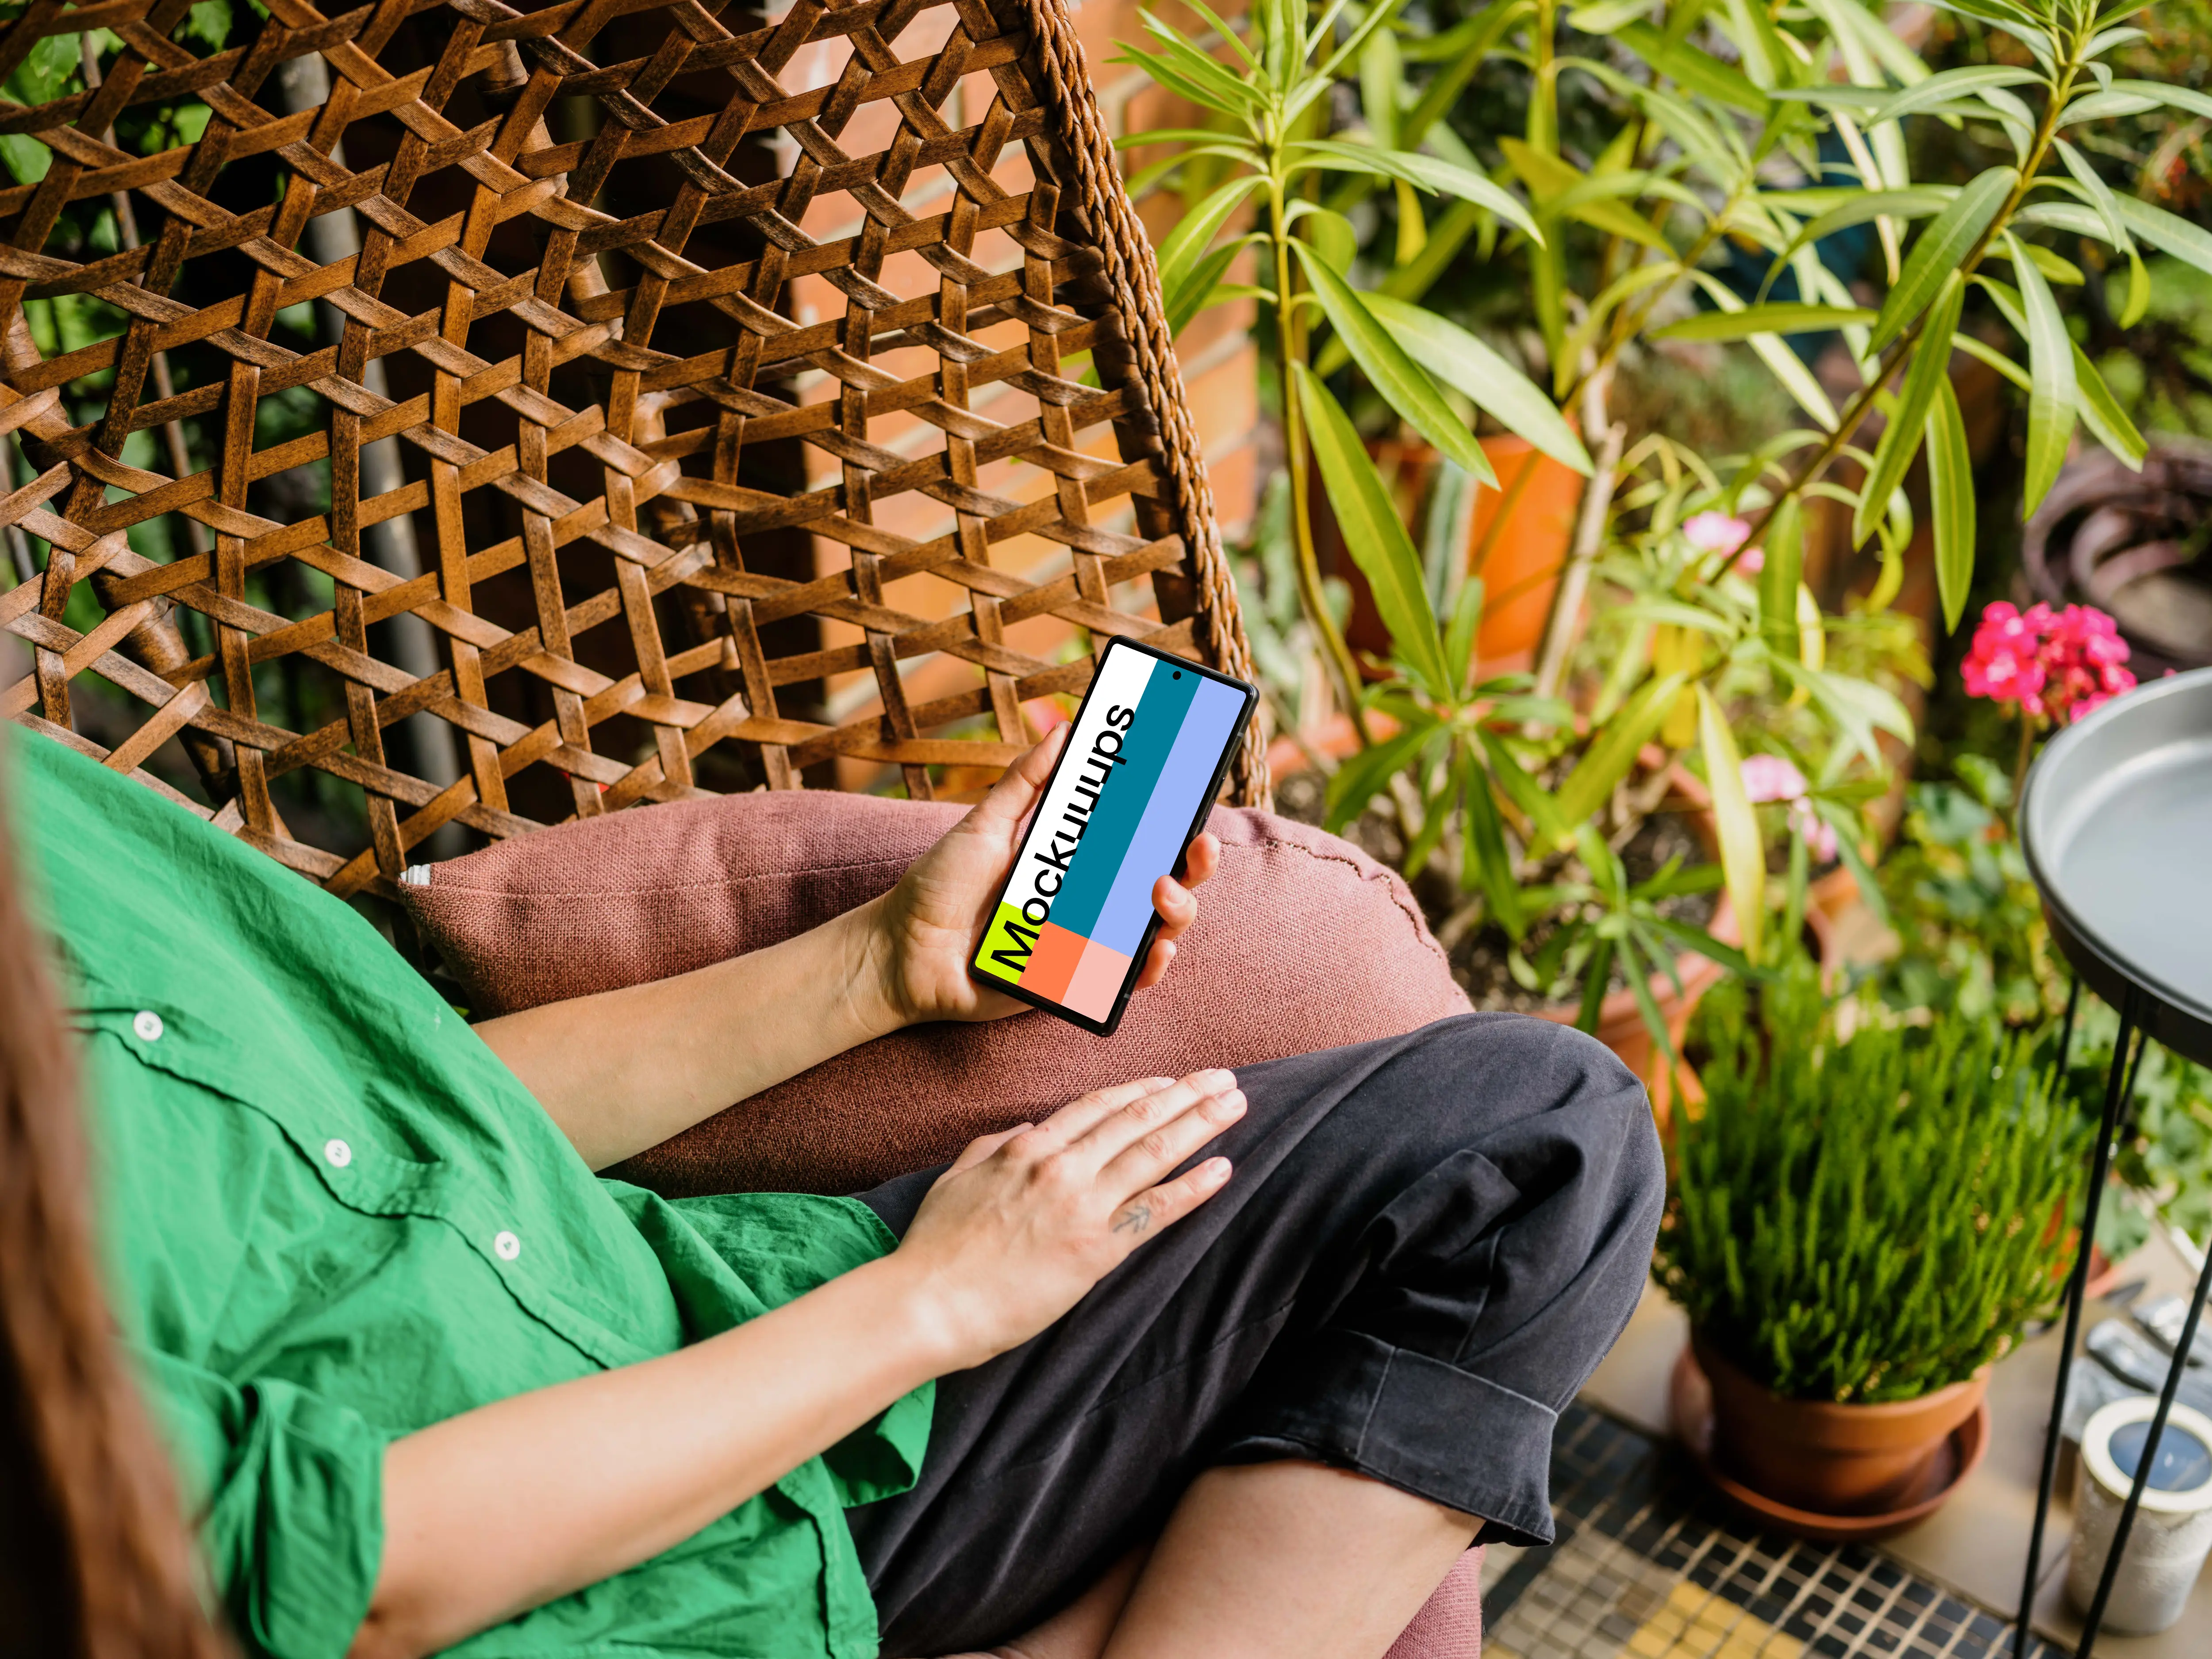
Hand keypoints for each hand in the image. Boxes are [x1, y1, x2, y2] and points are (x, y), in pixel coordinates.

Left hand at [867, 724, 1221, 1026]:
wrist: (902, 952)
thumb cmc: (939, 887)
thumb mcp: (983, 825)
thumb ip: (1025, 781)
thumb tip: (1063, 730)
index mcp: (1076, 858)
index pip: (1142, 837)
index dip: (1176, 822)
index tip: (1194, 799)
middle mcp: (1090, 898)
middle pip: (1166, 881)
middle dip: (1195, 865)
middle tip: (1196, 848)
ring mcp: (1087, 941)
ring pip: (1157, 928)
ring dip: (1177, 911)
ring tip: (1160, 894)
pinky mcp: (1074, 981)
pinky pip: (1126, 978)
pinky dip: (1149, 965)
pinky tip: (1154, 949)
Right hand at [892, 1072, 1244, 1368]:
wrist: (928, 1302)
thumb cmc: (936, 1247)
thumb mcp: (957, 1178)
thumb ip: (993, 1147)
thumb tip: (1027, 1129)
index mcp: (1028, 1147)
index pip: (1097, 1107)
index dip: (1139, 1091)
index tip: (1169, 1082)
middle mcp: (1061, 1166)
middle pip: (1137, 1119)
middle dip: (1185, 1095)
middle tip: (1224, 1079)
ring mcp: (1082, 1205)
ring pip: (1154, 1152)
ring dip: (1200, 1124)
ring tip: (1236, 1105)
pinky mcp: (1096, 1249)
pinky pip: (1156, 1211)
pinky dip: (1193, 1187)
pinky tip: (1224, 1168)